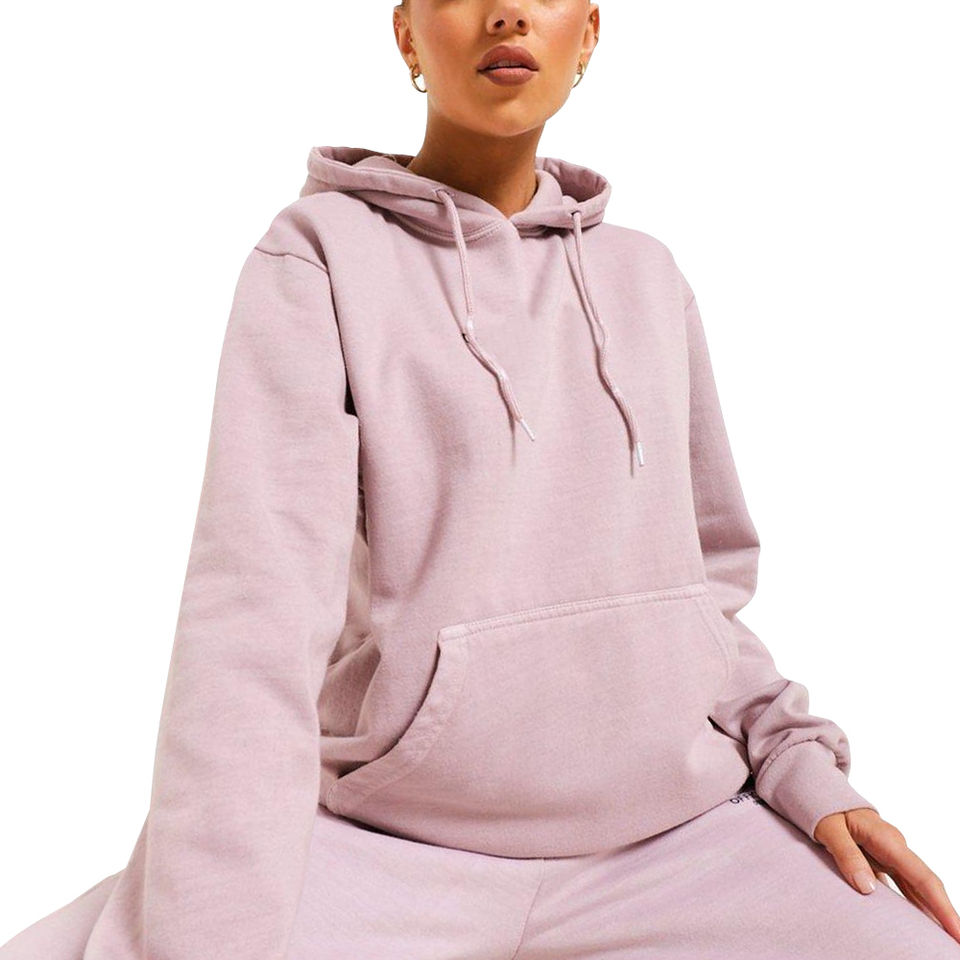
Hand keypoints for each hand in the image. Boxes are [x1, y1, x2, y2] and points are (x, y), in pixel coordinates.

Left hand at [814, 807, 959, 943]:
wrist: (821, 793)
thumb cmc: (824, 808)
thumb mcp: (829, 828)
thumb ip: (847, 855)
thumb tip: (867, 888)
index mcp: (887, 840)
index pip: (922, 878)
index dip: (942, 907)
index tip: (957, 932)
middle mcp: (895, 848)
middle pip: (926, 886)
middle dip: (944, 915)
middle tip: (955, 944)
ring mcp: (890, 854)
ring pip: (917, 888)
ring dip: (930, 913)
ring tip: (939, 940)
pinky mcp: (881, 860)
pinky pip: (902, 886)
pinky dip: (911, 905)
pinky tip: (915, 925)